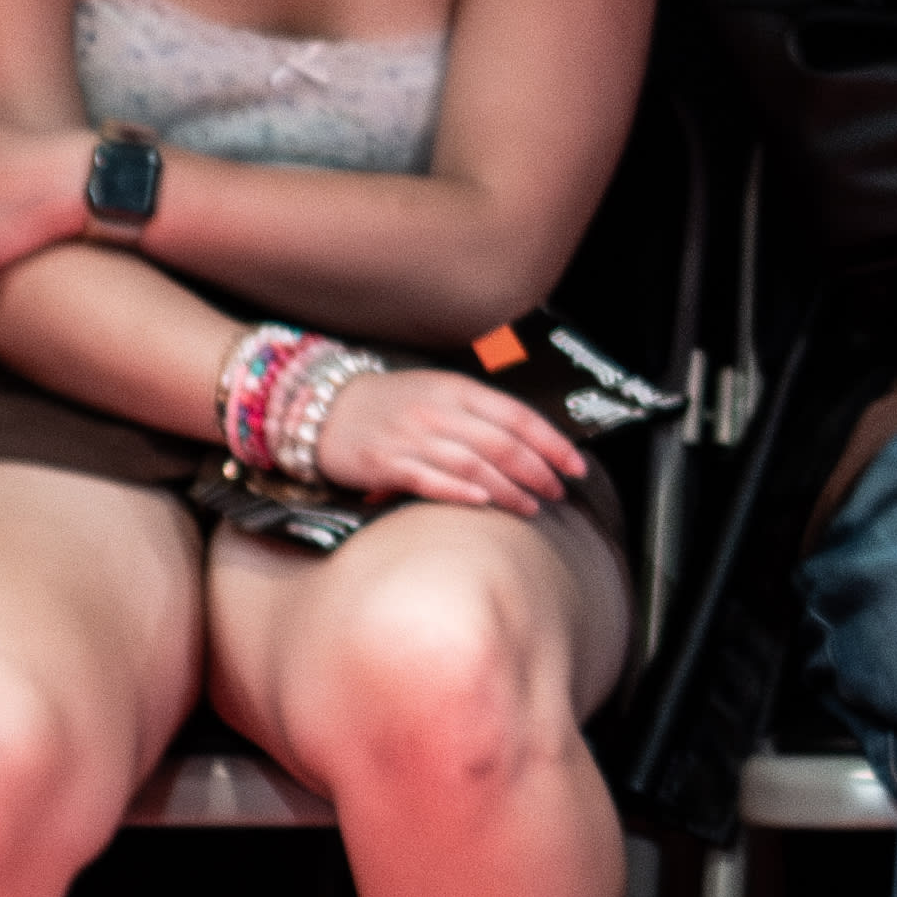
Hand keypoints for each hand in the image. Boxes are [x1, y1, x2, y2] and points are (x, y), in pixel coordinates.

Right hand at [315, 363, 589, 518]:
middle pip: (500, 443)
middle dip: (537, 470)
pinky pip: (428, 478)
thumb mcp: (436, 392)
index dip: (551, 442)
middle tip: (558, 492)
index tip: (576, 465)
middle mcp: (437, 411)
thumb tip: (528, 443)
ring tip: (532, 507)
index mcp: (456, 389)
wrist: (321, 407)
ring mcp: (410, 437)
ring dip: (508, 488)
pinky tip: (482, 503)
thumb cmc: (388, 404)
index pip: (517, 414)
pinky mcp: (384, 462)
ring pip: (472, 464)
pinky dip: (458, 491)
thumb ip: (478, 412)